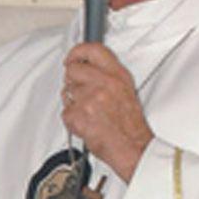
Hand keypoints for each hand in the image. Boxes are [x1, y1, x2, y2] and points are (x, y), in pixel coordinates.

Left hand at [60, 43, 152, 182]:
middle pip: (72, 69)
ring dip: (73, 102)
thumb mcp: (126, 91)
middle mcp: (105, 83)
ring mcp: (90, 98)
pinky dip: (72, 120)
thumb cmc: (130, 126)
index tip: (72, 57)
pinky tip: (86, 123)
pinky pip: (65, 112)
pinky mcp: (79, 114)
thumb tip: (87, 67)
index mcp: (118, 76)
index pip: (93, 50)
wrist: (132, 148)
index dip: (77, 51)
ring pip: (67, 91)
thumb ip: (107, 76)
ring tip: (89, 113)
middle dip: (72, 81)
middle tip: (80, 92)